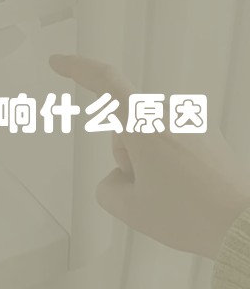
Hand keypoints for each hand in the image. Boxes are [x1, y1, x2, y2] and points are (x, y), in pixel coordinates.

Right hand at [49, 54, 249, 259]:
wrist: (242, 225)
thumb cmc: (190, 214)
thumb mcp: (128, 208)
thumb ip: (107, 186)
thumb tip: (121, 176)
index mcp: (145, 124)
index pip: (104, 82)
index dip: (77, 68)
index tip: (57, 62)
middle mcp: (169, 113)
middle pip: (126, 125)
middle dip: (125, 154)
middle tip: (145, 188)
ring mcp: (192, 120)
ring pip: (148, 133)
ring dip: (147, 158)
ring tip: (171, 191)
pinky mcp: (207, 132)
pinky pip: (171, 138)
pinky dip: (168, 158)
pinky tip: (185, 185)